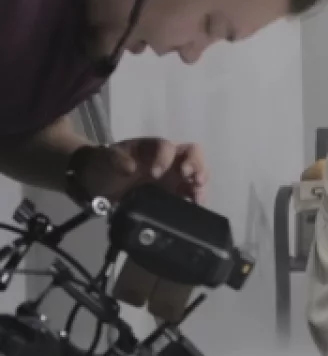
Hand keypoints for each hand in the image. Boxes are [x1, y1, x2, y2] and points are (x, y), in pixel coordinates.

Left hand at [79, 138, 207, 202]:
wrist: (99, 185)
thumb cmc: (106, 165)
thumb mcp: (107, 158)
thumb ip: (117, 159)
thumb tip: (131, 168)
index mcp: (154, 147)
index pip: (167, 147)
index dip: (165, 158)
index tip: (154, 174)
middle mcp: (170, 159)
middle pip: (193, 155)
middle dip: (196, 166)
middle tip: (193, 180)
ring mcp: (176, 177)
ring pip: (198, 174)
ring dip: (201, 185)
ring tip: (197, 198)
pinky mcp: (176, 194)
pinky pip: (192, 195)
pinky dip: (196, 200)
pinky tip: (195, 208)